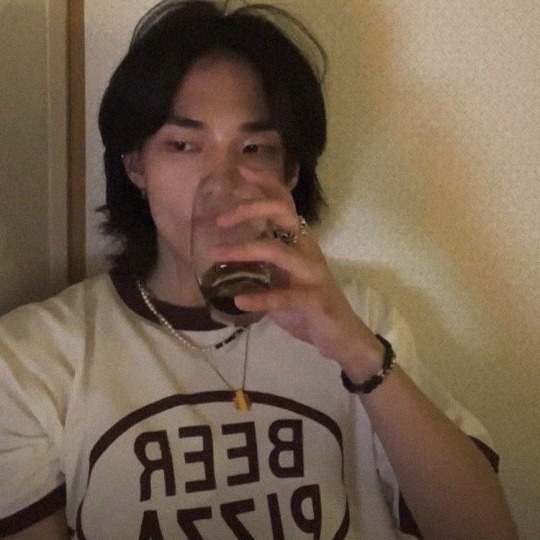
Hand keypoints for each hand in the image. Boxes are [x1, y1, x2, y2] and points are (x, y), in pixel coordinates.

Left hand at [214, 167, 382, 377]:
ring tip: (216, 255)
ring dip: (245, 249)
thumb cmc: (309, 305)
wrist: (341, 336)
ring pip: (279, 251)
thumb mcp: (284, 278)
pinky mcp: (313, 300)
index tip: (240, 171)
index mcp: (301, 242)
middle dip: (251, 209)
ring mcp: (312, 274)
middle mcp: (308, 251)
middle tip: (221, 219)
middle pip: (283, 215)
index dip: (266, 184)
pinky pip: (284, 297)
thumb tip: (229, 253)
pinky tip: (239, 300)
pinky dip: (260, 298)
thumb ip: (264, 264)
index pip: (285, 204)